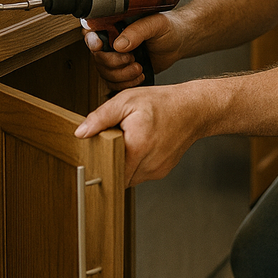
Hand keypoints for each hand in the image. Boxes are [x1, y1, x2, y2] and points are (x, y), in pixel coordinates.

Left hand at [74, 84, 199, 185]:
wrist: (194, 109)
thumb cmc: (163, 102)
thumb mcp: (127, 100)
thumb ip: (102, 117)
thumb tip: (82, 132)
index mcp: (137, 146)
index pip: (107, 169)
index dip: (99, 162)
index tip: (95, 155)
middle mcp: (149, 163)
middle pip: (118, 175)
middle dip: (111, 162)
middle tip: (114, 144)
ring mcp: (157, 170)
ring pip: (129, 177)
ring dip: (125, 164)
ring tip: (130, 142)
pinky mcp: (162, 171)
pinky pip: (141, 174)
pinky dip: (137, 163)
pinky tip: (142, 146)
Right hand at [84, 11, 186, 91]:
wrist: (179, 42)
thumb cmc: (169, 28)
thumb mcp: (156, 24)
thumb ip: (138, 31)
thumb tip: (119, 44)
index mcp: (115, 25)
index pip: (91, 31)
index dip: (91, 40)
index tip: (100, 46)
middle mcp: (112, 41)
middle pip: (98, 57)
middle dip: (114, 63)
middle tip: (132, 59)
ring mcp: (116, 57)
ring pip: (104, 73)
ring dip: (121, 75)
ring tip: (139, 68)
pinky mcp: (123, 71)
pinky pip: (113, 83)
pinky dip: (125, 84)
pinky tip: (139, 76)